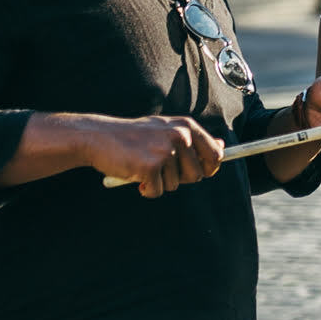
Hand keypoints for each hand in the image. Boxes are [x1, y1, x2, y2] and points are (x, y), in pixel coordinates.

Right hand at [86, 115, 223, 198]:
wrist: (97, 137)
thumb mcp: (167, 130)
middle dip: (179, 178)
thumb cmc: (133, 137)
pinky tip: (134, 174)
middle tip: (159, 169)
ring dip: (158, 182)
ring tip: (142, 165)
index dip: (209, 169)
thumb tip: (223, 147)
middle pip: (196, 175)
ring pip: (175, 185)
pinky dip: (146, 189)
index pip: (215, 155)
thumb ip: (194, 140)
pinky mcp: (150, 166)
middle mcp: (180, 137)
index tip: (199, 173)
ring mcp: (165, 151)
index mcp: (186, 127)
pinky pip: (156, 192)